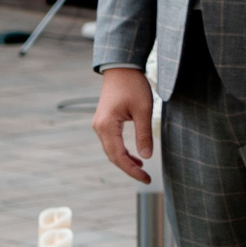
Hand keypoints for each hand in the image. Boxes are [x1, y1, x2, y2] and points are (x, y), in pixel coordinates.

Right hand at [92, 67, 155, 182]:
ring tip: (142, 168)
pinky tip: (135, 155)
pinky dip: (122, 151)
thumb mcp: (143, 110)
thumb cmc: (133, 86)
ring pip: (111, 150)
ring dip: (125, 160)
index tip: (146, 178)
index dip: (132, 170)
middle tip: (146, 178)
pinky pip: (112, 142)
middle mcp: (99, 127)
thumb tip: (146, 156)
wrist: (121, 68)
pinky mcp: (104, 121)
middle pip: (112, 156)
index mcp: (106, 126)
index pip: (118, 156)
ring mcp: (100, 124)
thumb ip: (144, 134)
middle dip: (129, 168)